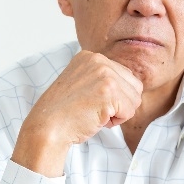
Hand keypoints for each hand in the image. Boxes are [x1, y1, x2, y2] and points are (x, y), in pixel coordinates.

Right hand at [12, 50, 143, 175]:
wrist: (47, 127)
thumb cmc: (65, 112)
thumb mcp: (84, 83)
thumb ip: (105, 79)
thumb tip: (136, 84)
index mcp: (91, 56)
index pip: (125, 76)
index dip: (114, 96)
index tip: (90, 100)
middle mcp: (98, 60)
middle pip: (135, 86)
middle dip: (120, 104)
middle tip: (95, 109)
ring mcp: (104, 74)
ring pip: (135, 99)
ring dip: (119, 113)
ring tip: (95, 113)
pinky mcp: (109, 91)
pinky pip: (130, 111)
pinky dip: (116, 121)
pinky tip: (96, 118)